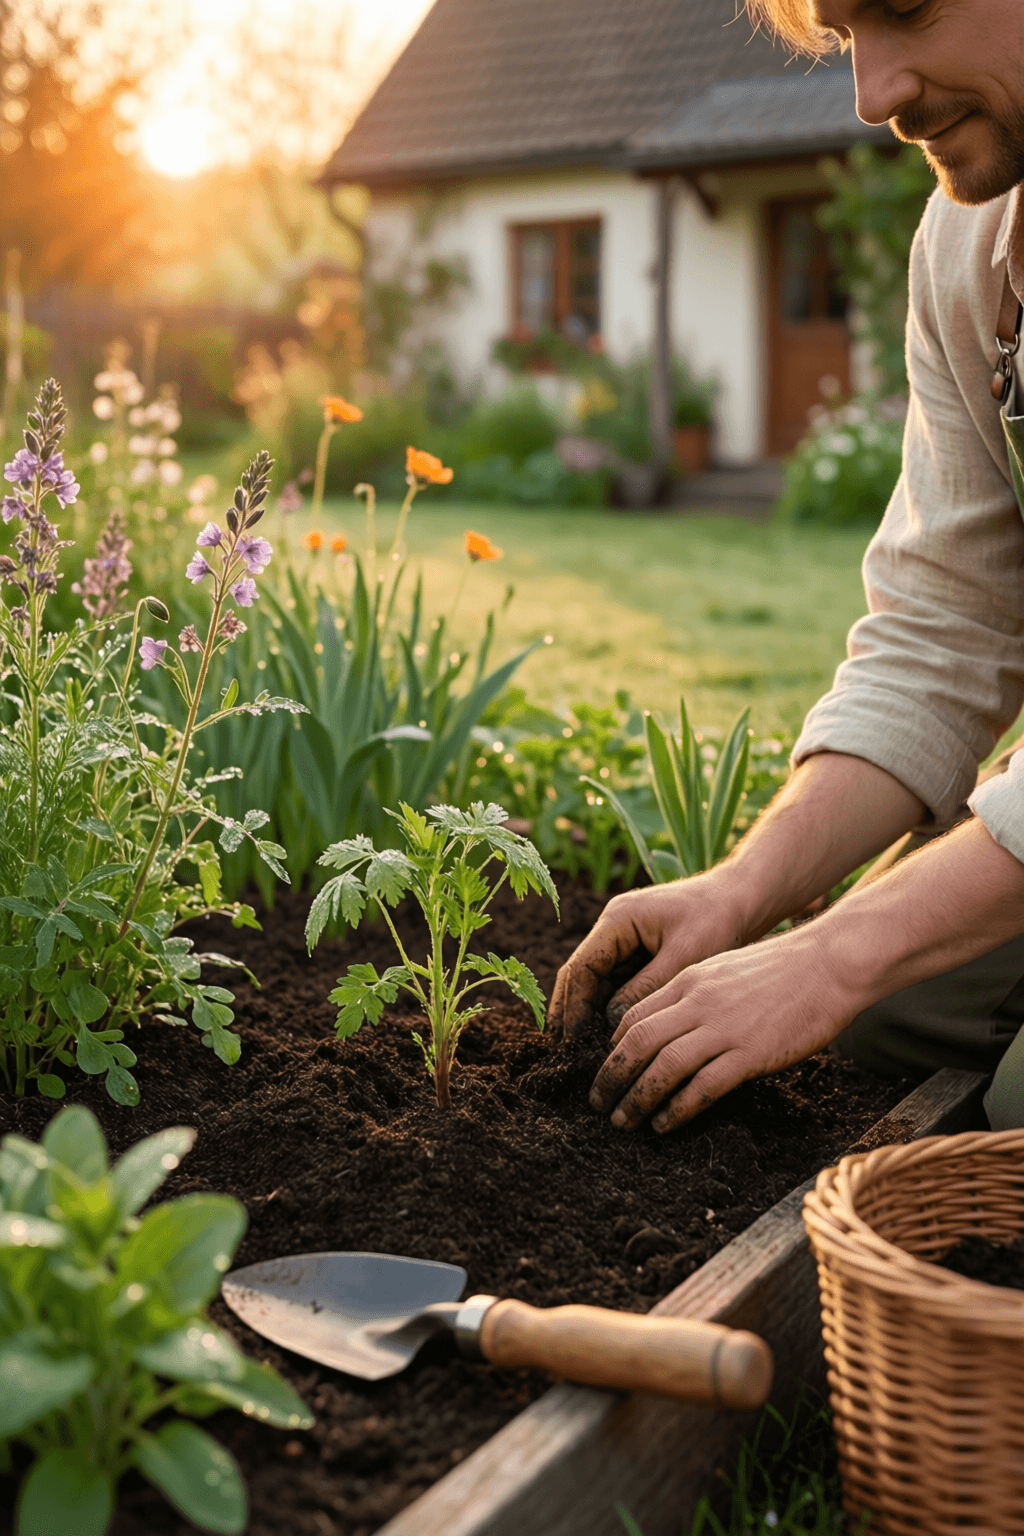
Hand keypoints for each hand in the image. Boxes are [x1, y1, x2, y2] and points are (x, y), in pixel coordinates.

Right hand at [547, 875, 747, 1039]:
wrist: (743, 899)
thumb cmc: (717, 919)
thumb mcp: (684, 957)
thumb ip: (647, 988)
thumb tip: (612, 1024)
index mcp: (618, 920)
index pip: (581, 967)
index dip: (573, 1006)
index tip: (572, 1041)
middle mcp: (614, 929)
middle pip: (581, 975)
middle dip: (571, 1012)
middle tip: (566, 1054)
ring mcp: (625, 941)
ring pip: (597, 983)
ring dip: (590, 1014)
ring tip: (585, 1052)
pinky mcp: (640, 953)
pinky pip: (618, 984)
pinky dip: (612, 1009)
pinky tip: (612, 1038)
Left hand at [587, 926, 858, 1132]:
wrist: (830, 964)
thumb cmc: (783, 969)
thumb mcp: (725, 969)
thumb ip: (696, 993)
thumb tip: (675, 1023)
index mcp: (688, 980)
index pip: (633, 1015)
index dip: (613, 1047)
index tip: (606, 1069)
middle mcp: (697, 1002)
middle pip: (636, 1042)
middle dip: (610, 1076)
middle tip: (597, 1102)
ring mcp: (722, 1028)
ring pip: (662, 1067)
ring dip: (636, 1098)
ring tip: (623, 1121)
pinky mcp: (749, 1054)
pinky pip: (701, 1087)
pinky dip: (677, 1109)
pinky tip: (665, 1124)